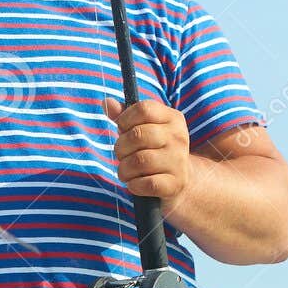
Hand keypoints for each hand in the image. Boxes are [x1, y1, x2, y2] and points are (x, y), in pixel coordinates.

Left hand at [103, 96, 191, 211]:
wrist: (181, 179)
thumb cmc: (155, 149)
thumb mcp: (143, 128)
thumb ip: (124, 115)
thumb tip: (106, 103)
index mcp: (173, 118)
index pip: (144, 109)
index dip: (125, 119)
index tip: (123, 129)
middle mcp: (179, 137)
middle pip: (138, 135)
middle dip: (121, 147)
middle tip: (122, 154)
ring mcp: (179, 161)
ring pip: (140, 161)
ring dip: (124, 169)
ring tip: (126, 171)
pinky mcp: (175, 183)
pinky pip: (146, 184)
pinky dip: (134, 185)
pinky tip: (135, 183)